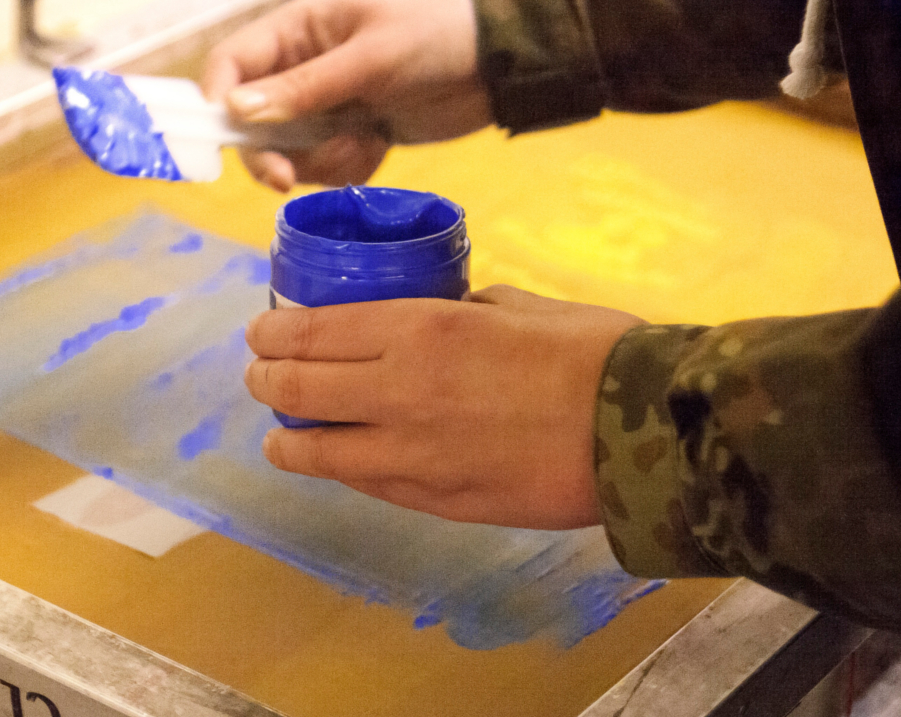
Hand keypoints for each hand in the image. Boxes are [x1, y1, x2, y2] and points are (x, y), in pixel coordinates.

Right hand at [201, 0, 490, 190]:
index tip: (229, 139)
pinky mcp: (352, 134)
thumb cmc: (437, 38)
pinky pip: (326, 165)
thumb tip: (238, 111)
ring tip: (363, 143)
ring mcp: (327, 105)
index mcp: (299, 28)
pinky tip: (377, 148)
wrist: (500, 67)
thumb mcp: (371, 59)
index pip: (233, 63)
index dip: (218, 100)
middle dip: (270, 153)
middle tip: (287, 179)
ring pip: (290, 151)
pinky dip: (347, 166)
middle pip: (252, 120)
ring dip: (320, 161)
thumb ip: (306, 88)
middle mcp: (303, 68)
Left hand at [243, 285, 645, 528]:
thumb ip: (462, 308)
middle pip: (300, 389)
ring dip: (288, 439)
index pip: (313, 332)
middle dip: (267, 380)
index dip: (273, 334)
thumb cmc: (591, 351)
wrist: (641, 431)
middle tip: (261, 376)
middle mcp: (400, 391)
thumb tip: (440, 314)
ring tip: (280, 436)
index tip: (259, 333)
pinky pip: (368, 485)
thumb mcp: (517, 304)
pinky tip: (337, 465)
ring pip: (319, 451)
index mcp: (420, 328)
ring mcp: (413, 455)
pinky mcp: (437, 500)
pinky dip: (341, 471)